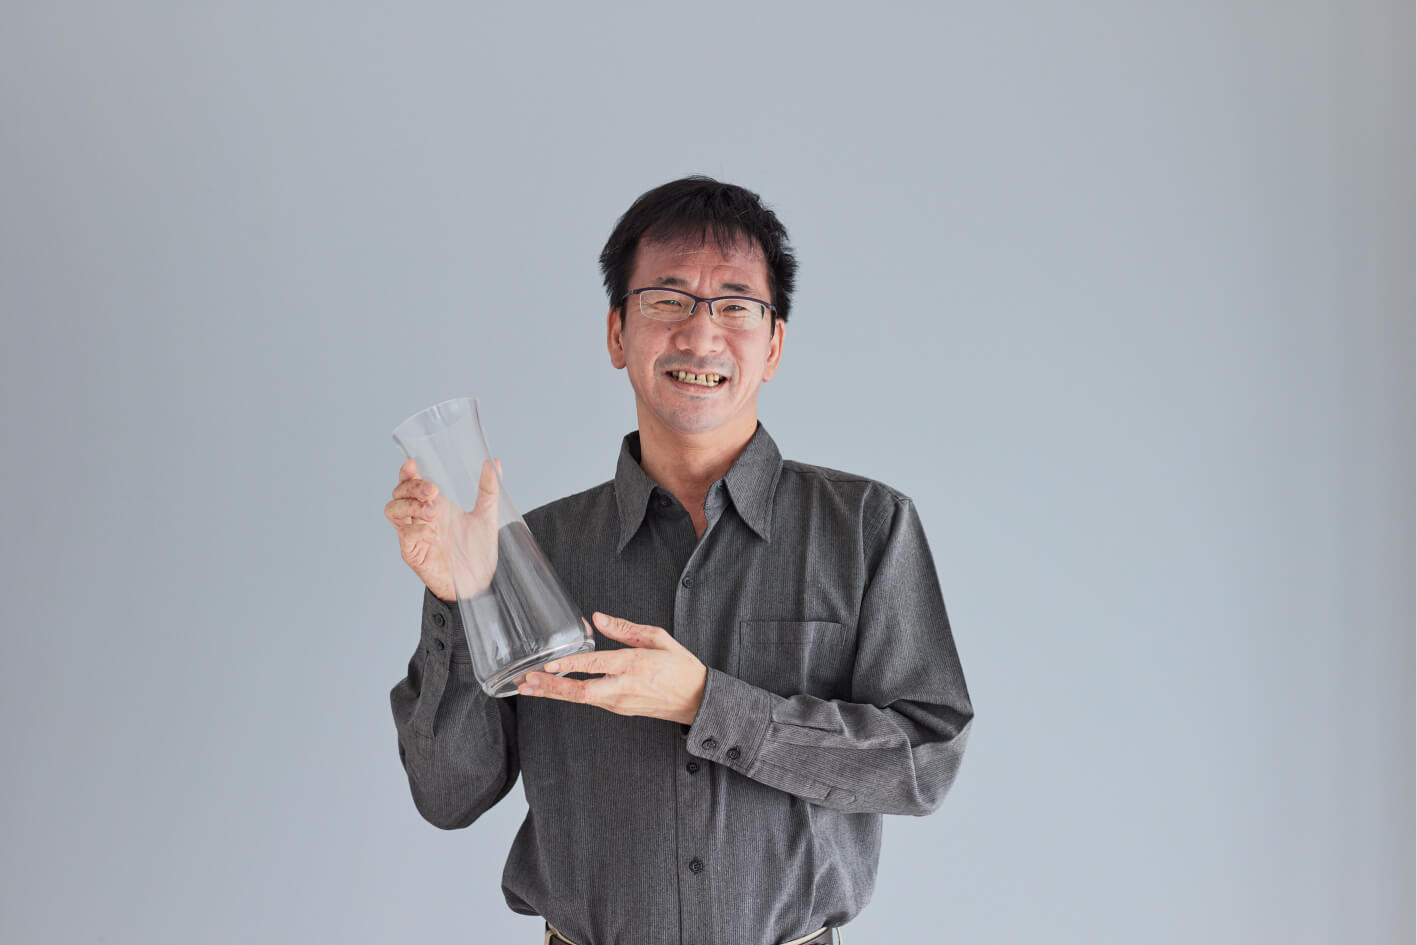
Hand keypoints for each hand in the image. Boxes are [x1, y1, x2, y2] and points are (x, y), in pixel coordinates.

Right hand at [384, 457, 500, 601]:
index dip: (406, 472)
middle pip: (398, 493)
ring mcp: (414, 534)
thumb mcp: (487, 515)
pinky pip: (404, 536)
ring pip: (392, 511)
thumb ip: (489, 489)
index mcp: (434, 505)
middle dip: (411, 487)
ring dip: (409, 506)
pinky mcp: (413, 553)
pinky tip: (434, 533)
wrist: (481, 581)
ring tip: (432, 511)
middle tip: (433, 492)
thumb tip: (493, 462)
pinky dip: (417, 530)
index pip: (410, 483)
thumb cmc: (479, 550)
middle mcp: (420, 517)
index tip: (413, 464)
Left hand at [518, 613, 707, 725]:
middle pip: (582, 692)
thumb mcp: (658, 638)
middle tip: (527, 682)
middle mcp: (624, 688)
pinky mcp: (618, 709)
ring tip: (529, 687)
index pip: (597, 665)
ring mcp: (620, 702)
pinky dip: (567, 695)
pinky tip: (552, 689)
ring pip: (581, 700)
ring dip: (554, 693)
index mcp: (635, 666)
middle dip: (552, 687)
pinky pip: (589, 702)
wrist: (697, 701)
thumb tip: (598, 617)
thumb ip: (626, 629)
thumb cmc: (680, 666)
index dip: (571, 665)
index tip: (549, 664)